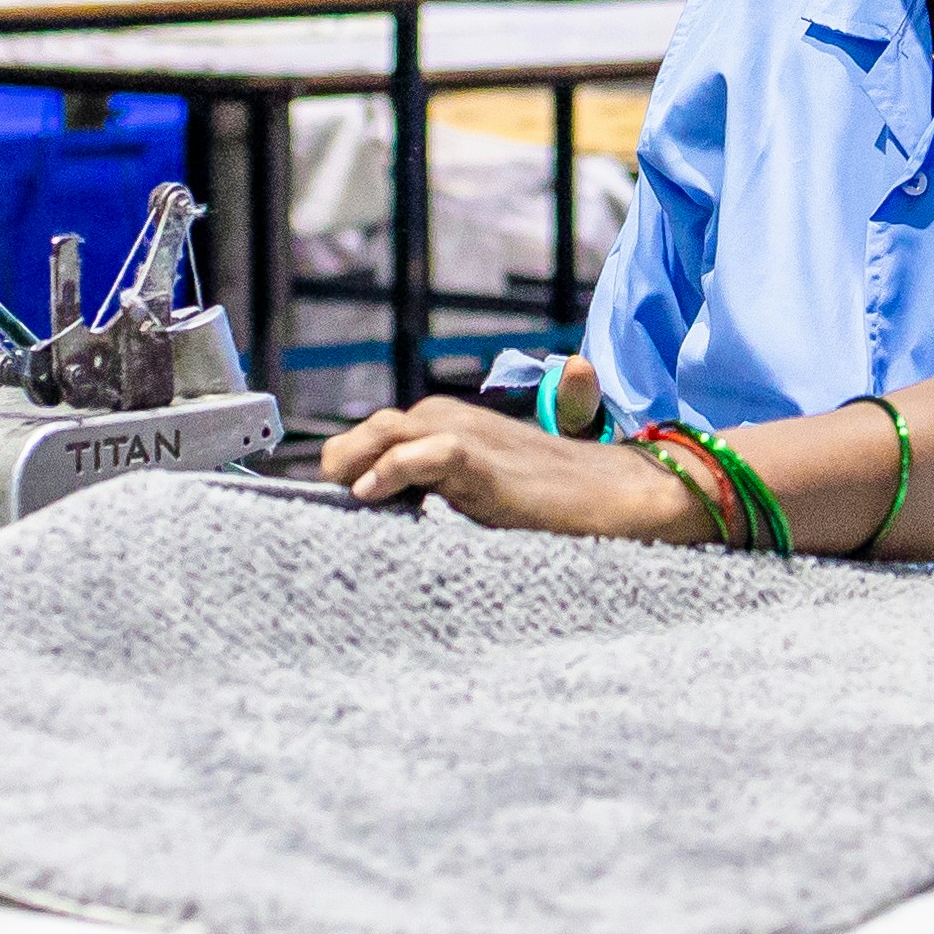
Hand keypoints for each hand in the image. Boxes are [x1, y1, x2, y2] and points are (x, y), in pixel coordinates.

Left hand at [312, 393, 708, 538]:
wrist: (616, 493)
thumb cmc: (553, 499)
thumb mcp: (481, 491)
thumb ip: (438, 491)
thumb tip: (386, 513)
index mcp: (449, 425)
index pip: (379, 435)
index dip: (346, 463)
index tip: (318, 499)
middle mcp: (452, 420)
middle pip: (374, 428)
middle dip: (340, 460)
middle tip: (317, 501)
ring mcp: (469, 436)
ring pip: (390, 431)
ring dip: (355, 461)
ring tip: (335, 495)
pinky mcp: (485, 461)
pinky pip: (427, 454)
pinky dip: (391, 470)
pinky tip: (370, 496)